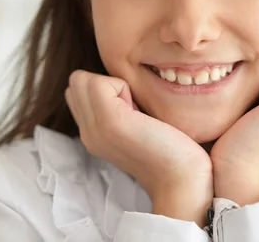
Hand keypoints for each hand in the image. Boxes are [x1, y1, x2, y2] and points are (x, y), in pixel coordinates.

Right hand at [65, 70, 212, 226]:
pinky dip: (121, 86)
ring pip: (81, 80)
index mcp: (94, 134)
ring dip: (113, 85)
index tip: (132, 108)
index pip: (78, 90)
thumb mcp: (137, 125)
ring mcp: (94, 129)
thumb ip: (120, 107)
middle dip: (106, 83)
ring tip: (136, 110)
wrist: (182, 177)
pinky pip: (97, 83)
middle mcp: (87, 133)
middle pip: (76, 82)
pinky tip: (139, 112)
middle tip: (134, 108)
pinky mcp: (109, 122)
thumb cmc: (172, 148)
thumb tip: (116, 83)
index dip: (106, 87)